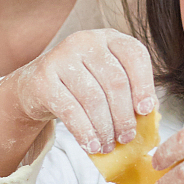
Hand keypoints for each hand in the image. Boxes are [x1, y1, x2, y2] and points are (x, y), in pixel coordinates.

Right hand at [0, 29, 156, 174]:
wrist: (34, 86)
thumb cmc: (80, 85)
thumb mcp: (105, 79)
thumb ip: (129, 89)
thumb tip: (150, 113)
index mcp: (108, 38)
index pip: (134, 55)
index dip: (144, 84)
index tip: (146, 111)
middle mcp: (85, 41)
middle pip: (115, 81)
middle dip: (124, 115)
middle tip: (127, 138)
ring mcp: (61, 57)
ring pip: (93, 98)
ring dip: (104, 128)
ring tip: (109, 145)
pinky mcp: (43, 79)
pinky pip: (70, 110)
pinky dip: (84, 132)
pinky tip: (91, 145)